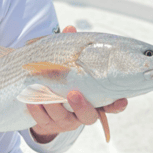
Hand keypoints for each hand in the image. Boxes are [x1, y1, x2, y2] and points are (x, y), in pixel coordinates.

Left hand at [28, 25, 127, 143]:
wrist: (42, 98)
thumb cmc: (61, 76)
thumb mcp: (67, 60)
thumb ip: (71, 47)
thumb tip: (69, 28)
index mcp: (92, 97)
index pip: (110, 104)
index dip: (117, 104)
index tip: (120, 99)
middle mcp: (82, 111)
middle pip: (89, 116)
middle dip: (82, 106)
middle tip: (73, 93)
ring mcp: (66, 119)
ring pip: (64, 118)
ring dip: (54, 105)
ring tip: (44, 89)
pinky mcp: (50, 124)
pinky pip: (44, 121)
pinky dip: (37, 109)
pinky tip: (32, 99)